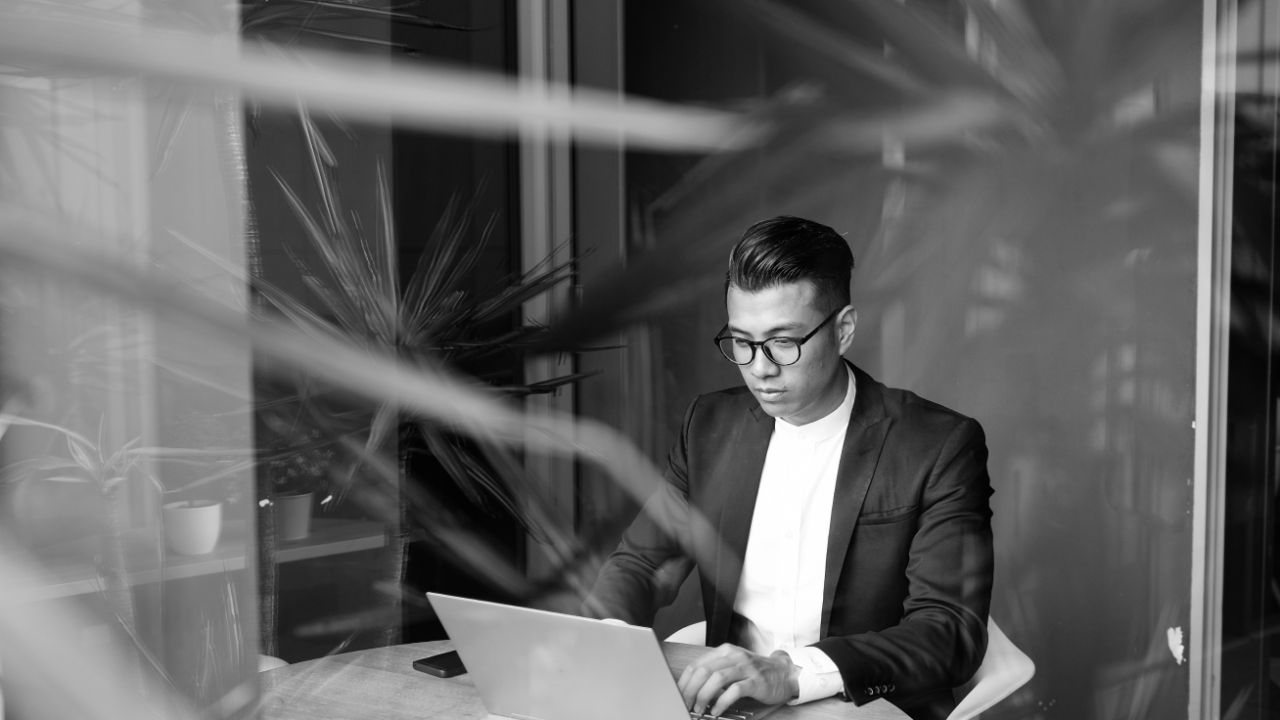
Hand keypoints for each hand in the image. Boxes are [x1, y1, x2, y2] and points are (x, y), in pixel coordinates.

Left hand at [676, 644, 799, 715]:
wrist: (785, 673)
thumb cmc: (756, 672)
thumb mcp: (733, 666)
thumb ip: (715, 673)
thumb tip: (691, 690)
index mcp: (724, 651)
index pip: (696, 664)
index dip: (684, 682)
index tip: (678, 696)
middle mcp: (734, 656)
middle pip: (703, 671)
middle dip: (690, 690)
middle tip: (685, 704)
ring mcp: (746, 667)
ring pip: (717, 679)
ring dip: (704, 696)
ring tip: (699, 709)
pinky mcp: (756, 680)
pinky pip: (734, 690)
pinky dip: (722, 702)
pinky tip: (716, 710)